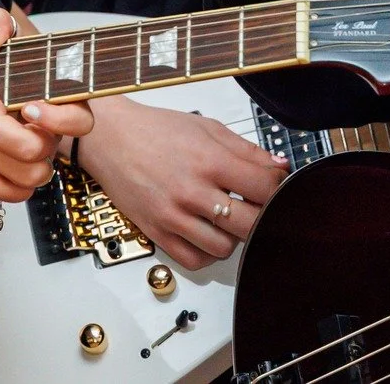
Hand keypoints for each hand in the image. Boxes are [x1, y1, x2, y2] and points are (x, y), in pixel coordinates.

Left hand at [0, 6, 91, 201]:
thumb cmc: (4, 60)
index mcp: (63, 100)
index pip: (80, 121)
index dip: (57, 119)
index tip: (26, 106)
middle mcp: (54, 133)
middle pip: (44, 152)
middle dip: (7, 134)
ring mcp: (38, 158)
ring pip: (30, 176)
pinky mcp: (18, 175)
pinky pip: (14, 195)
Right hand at [78, 96, 287, 269]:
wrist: (111, 139)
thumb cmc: (156, 130)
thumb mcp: (207, 128)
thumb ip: (247, 150)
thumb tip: (279, 166)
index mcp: (209, 161)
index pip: (264, 188)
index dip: (278, 188)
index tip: (275, 186)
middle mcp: (192, 192)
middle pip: (250, 224)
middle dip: (262, 217)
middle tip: (256, 206)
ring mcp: (173, 216)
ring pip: (224, 248)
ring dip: (234, 237)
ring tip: (229, 219)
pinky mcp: (157, 233)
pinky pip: (194, 260)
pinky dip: (207, 252)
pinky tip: (207, 232)